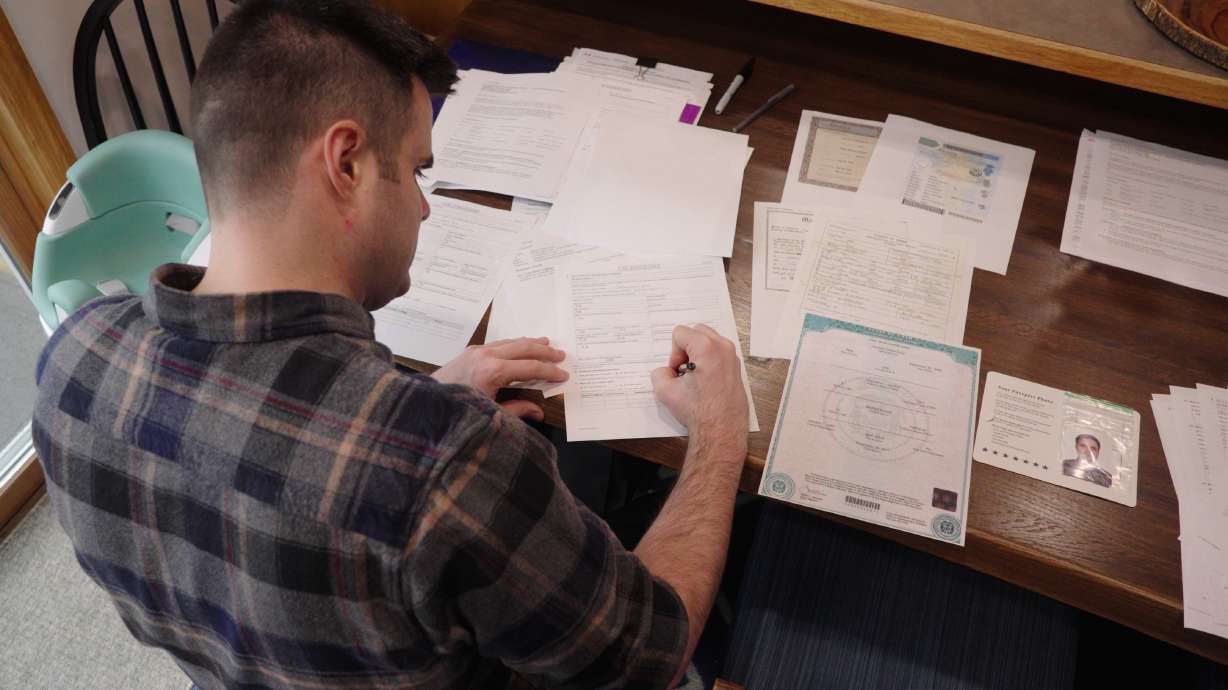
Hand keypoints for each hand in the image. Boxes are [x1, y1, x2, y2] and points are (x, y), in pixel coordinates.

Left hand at [432, 337, 567, 420]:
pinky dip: (514, 344)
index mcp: (494, 372)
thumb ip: (517, 411)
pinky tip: (521, 347)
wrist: (425, 404)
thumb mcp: (491, 415)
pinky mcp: (470, 351)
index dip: (550, 371)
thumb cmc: (458, 412)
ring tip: (547, 344)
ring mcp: (477, 351)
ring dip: (530, 343)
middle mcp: (487, 356)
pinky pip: (499, 343)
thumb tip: (539, 412)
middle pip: (524, 347)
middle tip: (561, 355)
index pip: (531, 368)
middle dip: (545, 351)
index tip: (563, 374)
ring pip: (511, 342)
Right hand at [650, 324, 748, 444]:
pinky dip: (708, 361)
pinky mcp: (736, 368)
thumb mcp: (665, 391)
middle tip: (683, 370)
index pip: (680, 333)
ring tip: (693, 376)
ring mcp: (732, 357)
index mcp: (706, 347)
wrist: (721, 429)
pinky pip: (718, 354)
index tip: (676, 370)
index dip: (673, 352)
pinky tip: (704, 381)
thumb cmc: (700, 412)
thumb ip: (659, 373)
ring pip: (709, 341)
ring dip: (697, 354)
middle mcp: (723, 348)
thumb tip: (665, 372)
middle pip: (697, 331)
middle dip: (686, 348)